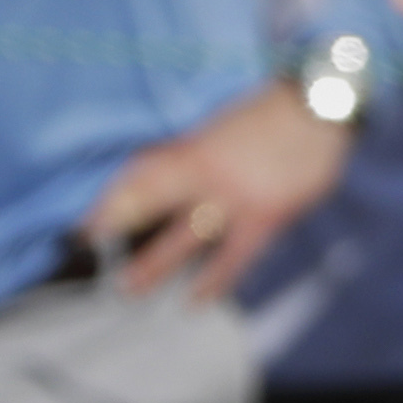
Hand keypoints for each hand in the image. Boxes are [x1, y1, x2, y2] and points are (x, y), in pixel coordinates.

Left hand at [80, 85, 351, 297]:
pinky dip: (217, 279)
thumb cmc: (271, 111)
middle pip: (152, 200)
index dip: (111, 198)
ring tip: (131, 289)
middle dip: (117, 223)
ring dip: (157, 264)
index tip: (83, 223)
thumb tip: (160, 170)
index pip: (141, 174)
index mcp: (195, 146)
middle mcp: (208, 173)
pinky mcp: (266, 215)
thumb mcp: (223, 125)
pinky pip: (235, 255)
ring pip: (187, 236)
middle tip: (85, 249)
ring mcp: (236, 196)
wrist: (319, 103)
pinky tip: (197, 299)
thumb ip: (194, 151)